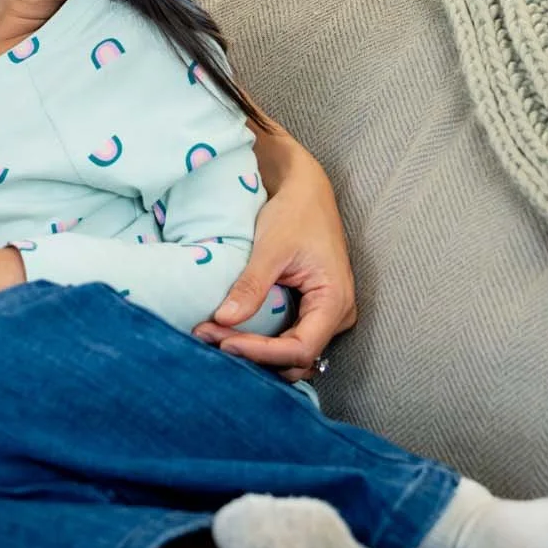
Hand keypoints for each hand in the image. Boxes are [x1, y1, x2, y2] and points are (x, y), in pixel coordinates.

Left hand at [192, 129, 357, 381]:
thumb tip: (224, 320)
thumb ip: (251, 285)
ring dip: (257, 353)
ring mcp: (325, 315)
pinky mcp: (311, 310)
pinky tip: (232, 333)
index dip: (262, 353)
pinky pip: (289, 338)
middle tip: (211, 340)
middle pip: (296, 358)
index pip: (300, 348)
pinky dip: (262, 342)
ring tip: (216, 338)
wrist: (304, 189)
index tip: (224, 341)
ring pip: (292, 354)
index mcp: (335, 300)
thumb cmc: (295, 212)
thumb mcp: (271, 248)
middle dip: (255, 356)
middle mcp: (336, 315)